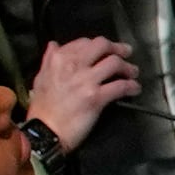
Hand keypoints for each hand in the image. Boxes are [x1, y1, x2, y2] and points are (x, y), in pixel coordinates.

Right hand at [25, 36, 140, 151]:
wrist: (44, 132)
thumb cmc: (42, 108)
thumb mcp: (40, 78)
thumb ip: (49, 59)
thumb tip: (54, 44)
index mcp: (60, 59)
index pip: (85, 42)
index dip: (100, 45)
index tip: (106, 50)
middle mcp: (74, 65)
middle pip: (103, 46)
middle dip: (118, 48)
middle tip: (126, 53)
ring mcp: (86, 81)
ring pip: (115, 63)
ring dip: (128, 67)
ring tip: (133, 72)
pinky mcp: (96, 98)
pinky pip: (120, 86)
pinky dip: (131, 86)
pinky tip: (134, 89)